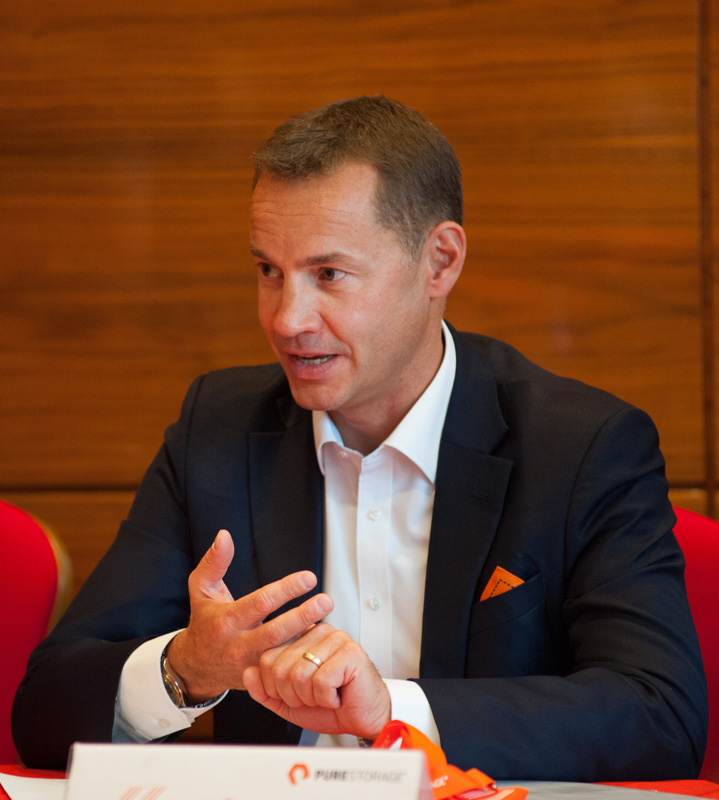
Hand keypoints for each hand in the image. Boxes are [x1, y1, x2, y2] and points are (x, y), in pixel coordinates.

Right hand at [167, 529, 332, 702]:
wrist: (195, 667)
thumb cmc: (204, 621)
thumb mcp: (201, 589)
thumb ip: (214, 562)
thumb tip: (225, 535)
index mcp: (226, 620)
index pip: (260, 603)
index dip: (286, 590)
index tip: (309, 578)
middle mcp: (238, 645)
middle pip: (276, 632)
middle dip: (303, 615)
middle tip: (326, 600)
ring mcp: (250, 666)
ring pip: (283, 654)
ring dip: (307, 638)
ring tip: (328, 620)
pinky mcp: (260, 680)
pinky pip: (285, 669)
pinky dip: (302, 656)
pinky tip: (319, 642)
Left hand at [242, 622, 390, 739]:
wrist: (362, 718)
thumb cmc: (329, 706)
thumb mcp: (288, 702)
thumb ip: (264, 690)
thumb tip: (247, 672)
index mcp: (300, 637)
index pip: (266, 658)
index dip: (275, 687)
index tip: (296, 693)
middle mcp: (317, 631)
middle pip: (280, 667)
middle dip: (293, 695)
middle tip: (313, 697)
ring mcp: (335, 638)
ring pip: (299, 674)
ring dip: (311, 698)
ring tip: (326, 694)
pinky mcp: (350, 652)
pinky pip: (320, 680)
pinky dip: (327, 698)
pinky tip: (338, 695)